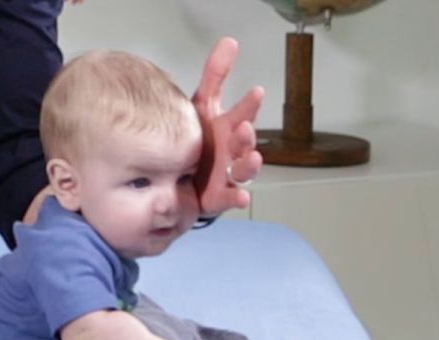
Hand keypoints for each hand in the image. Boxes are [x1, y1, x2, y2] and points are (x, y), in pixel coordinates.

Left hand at [192, 37, 264, 216]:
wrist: (183, 176)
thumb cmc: (197, 137)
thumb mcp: (202, 104)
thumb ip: (215, 76)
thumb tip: (229, 41)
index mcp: (229, 128)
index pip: (243, 113)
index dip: (249, 105)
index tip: (255, 92)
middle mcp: (233, 151)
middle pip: (245, 143)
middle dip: (247, 136)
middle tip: (243, 127)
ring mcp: (229, 174)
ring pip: (245, 170)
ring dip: (250, 165)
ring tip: (252, 158)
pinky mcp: (220, 197)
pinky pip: (232, 199)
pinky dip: (238, 199)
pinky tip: (243, 198)